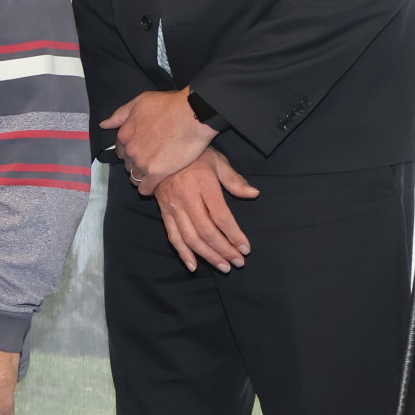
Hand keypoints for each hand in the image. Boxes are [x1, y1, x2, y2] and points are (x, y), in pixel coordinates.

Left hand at [102, 87, 216, 194]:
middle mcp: (130, 150)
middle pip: (128, 164)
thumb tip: (103, 124)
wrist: (192, 114)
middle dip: (136, 163)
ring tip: (152, 173)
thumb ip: (120, 114)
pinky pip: (145, 188)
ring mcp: (142, 163)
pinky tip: (152, 186)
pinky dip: (147, 189)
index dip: (130, 151)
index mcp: (124, 134)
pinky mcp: (156, 173)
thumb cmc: (169, 105)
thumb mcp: (139, 102)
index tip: (140, 150)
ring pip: (135, 177)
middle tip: (150, 159)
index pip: (120, 150)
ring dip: (141, 176)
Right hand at [154, 147, 259, 273]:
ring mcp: (173, 206)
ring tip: (222, 267)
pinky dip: (182, 253)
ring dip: (207, 256)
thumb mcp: (217, 161)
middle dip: (223, 250)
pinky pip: (172, 235)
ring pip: (190, 237)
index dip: (234, 235)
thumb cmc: (194, 155)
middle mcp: (186, 197)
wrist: (161, 147)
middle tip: (238, 263)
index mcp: (203, 184)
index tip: (245, 248)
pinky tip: (194, 266)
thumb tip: (254, 194)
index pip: (221, 216)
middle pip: (206, 231)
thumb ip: (234, 180)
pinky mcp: (164, 211)